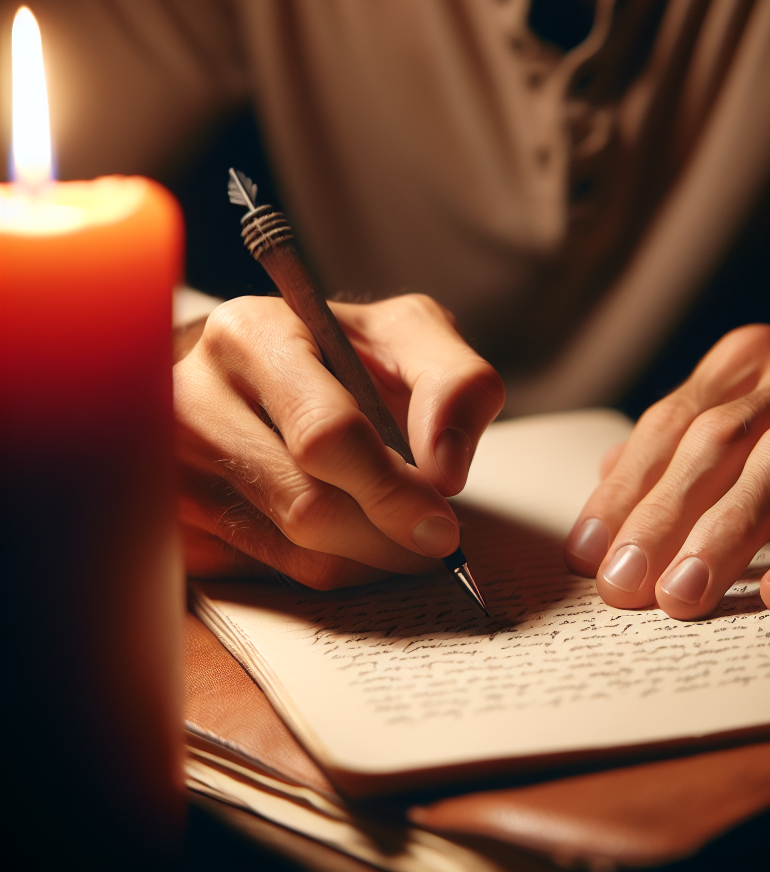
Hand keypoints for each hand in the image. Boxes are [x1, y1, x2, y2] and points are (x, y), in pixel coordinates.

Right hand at [174, 294, 504, 588]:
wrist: (272, 375)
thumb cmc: (348, 356)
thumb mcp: (412, 337)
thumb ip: (455, 382)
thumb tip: (444, 471)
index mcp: (250, 335)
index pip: (324, 434)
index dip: (392, 489)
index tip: (442, 523)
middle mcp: (193, 399)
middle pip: (306, 506)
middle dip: (388, 534)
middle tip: (434, 537)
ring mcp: (172, 470)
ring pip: (293, 553)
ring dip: (370, 557)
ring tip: (400, 528)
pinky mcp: (179, 526)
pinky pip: (273, 577)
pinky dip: (334, 568)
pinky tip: (355, 536)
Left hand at [564, 289, 769, 617]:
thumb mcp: (754, 385)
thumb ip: (686, 429)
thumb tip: (608, 472)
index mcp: (747, 360)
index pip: (672, 423)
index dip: (625, 487)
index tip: (585, 549)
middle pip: (717, 443)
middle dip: (661, 515)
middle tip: (620, 585)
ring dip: (727, 534)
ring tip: (682, 597)